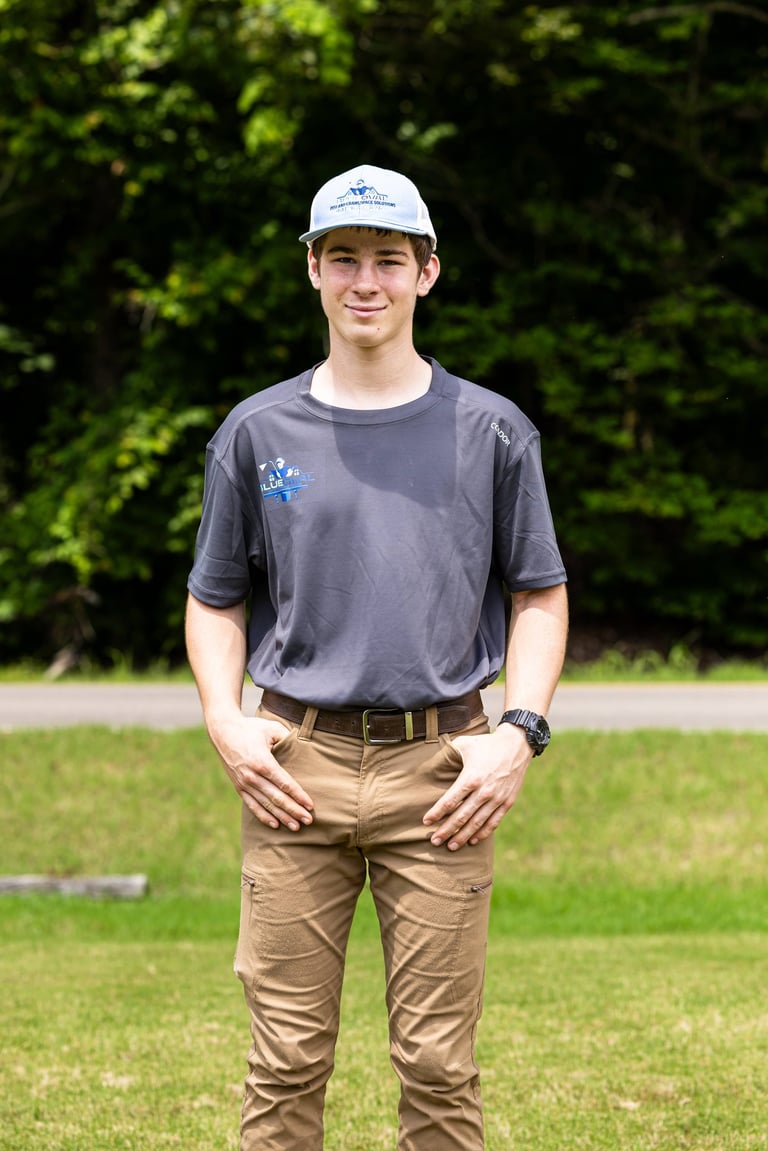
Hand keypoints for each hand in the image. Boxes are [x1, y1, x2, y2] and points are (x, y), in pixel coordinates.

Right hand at [207, 714, 313, 831]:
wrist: (222, 732)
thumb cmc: (250, 728)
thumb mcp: (271, 727)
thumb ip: (288, 738)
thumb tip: (304, 746)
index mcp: (262, 762)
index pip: (284, 783)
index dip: (298, 796)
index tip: (310, 805)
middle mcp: (252, 776)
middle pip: (277, 798)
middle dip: (294, 810)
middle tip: (309, 821)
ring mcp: (244, 783)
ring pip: (266, 805)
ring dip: (282, 817)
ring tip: (296, 827)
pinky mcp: (239, 787)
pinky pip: (252, 805)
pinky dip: (263, 816)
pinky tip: (275, 824)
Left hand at [422, 724, 531, 850]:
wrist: (517, 745)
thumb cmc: (486, 744)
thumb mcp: (464, 744)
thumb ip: (448, 753)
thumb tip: (431, 760)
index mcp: (471, 778)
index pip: (450, 801)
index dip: (437, 813)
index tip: (426, 821)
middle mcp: (484, 791)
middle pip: (461, 816)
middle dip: (446, 830)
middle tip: (435, 841)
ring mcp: (497, 799)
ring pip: (477, 823)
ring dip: (463, 836)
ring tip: (451, 846)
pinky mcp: (507, 802)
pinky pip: (493, 822)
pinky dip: (483, 833)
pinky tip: (473, 840)